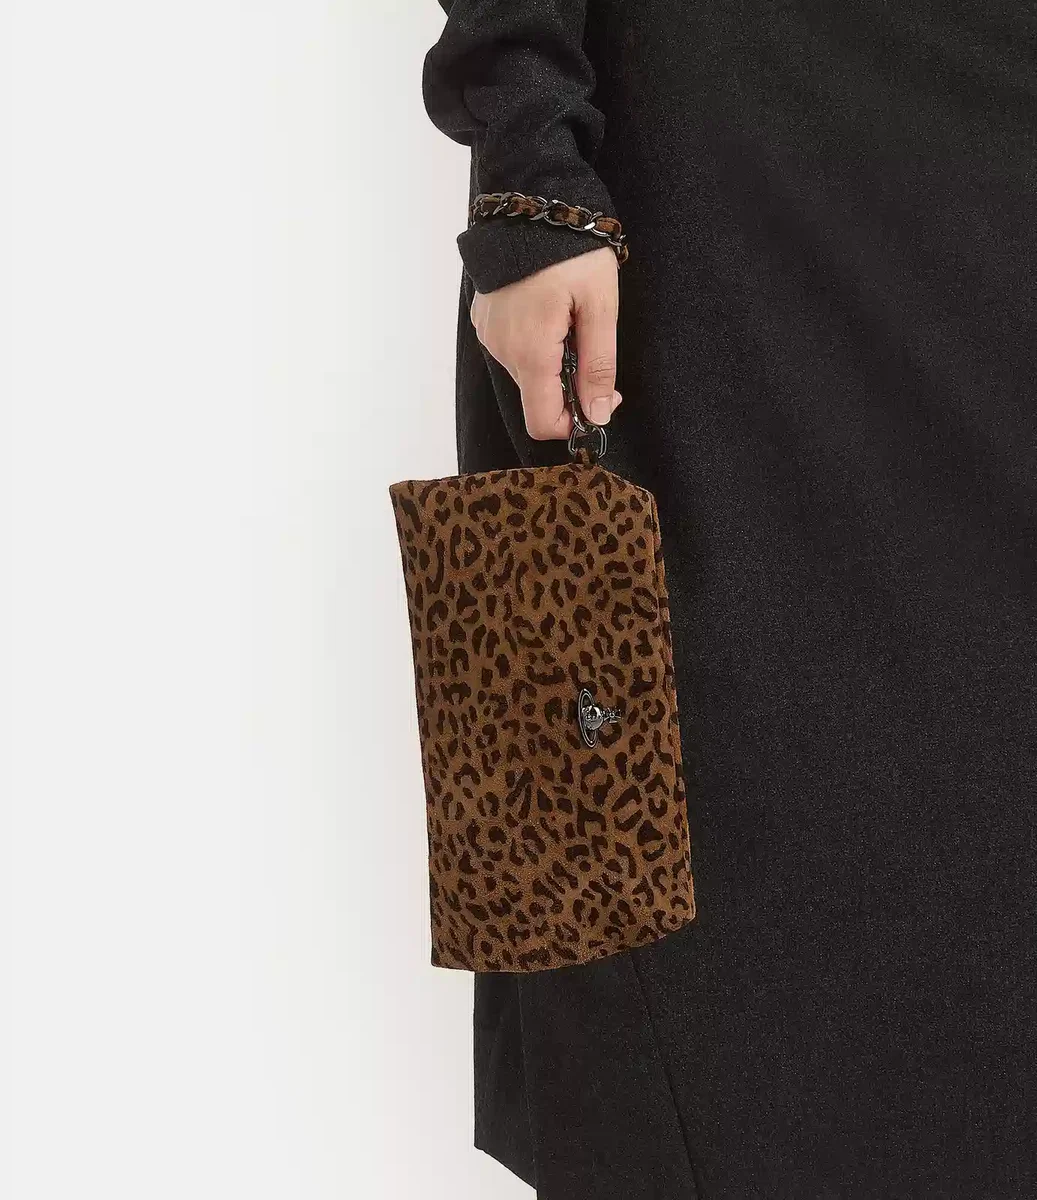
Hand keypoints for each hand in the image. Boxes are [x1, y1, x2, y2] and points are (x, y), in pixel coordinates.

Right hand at [469, 247, 620, 440]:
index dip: (574, 421)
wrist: (530, 199)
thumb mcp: (600, 307)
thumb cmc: (571, 250)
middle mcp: (502, 349)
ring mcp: (489, 334)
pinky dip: (535, 344)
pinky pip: (512, 349)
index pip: (542, 421)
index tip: (602, 397)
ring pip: (526, 373)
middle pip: (537, 398)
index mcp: (531, 352)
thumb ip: (598, 367)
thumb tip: (598, 415)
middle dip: (568, 386)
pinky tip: (549, 310)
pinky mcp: (484, 319)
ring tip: (569, 318)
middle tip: (591, 344)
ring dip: (552, 361)